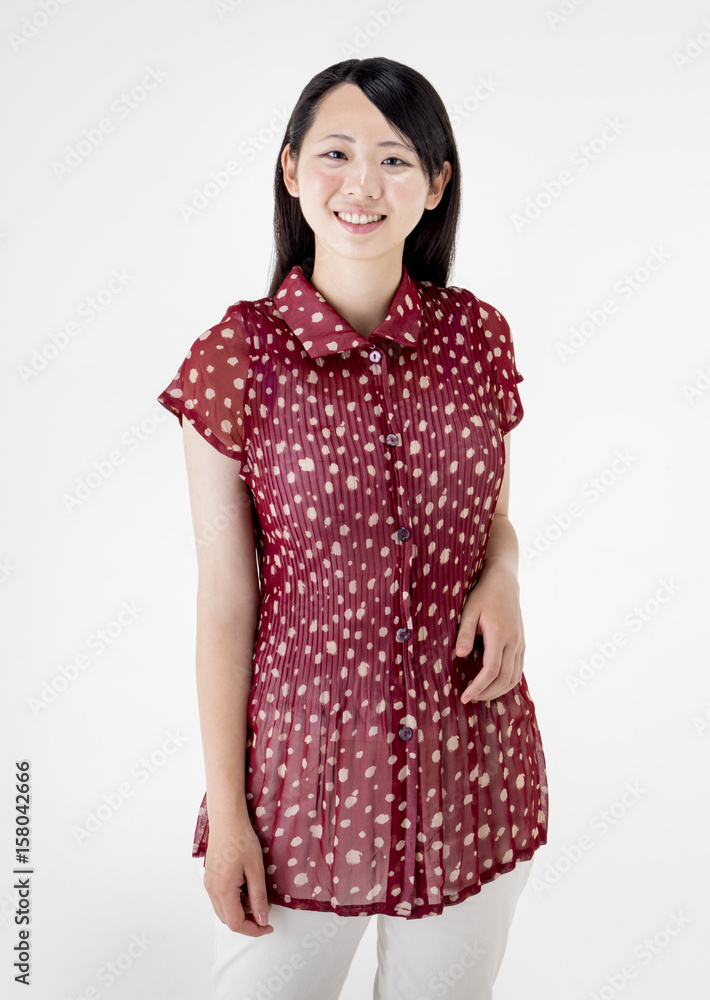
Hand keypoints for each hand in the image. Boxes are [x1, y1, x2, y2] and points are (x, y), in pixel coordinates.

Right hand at [203, 814, 273, 935]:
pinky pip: (221, 899)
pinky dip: (234, 900)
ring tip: (257, 895)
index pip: (236, 923)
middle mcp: (212, 891)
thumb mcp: (255, 869)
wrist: (227, 820)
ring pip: (224, 910)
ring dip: (241, 910)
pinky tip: (246, 886)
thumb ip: (258, 897)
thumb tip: (262, 919)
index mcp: (223, 890)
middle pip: (228, 920)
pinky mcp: (210, 877)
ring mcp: (209, 884)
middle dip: (248, 921)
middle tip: (265, 911)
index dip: (254, 929)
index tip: (268, 926)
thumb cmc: (241, 840)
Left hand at [455, 564, 524, 701]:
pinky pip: (518, 670)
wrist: (504, 583)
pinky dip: (507, 682)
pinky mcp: (522, 644)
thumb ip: (465, 633)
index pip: (491, 670)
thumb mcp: (469, 611)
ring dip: (498, 690)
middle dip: (487, 693)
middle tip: (469, 698)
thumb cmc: (483, 596)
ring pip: (514, 677)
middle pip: (504, 678)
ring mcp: (520, 644)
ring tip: (480, 694)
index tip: (465, 696)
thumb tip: (459, 655)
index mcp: (499, 635)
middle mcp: (514, 642)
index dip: (478, 686)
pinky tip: (494, 685)